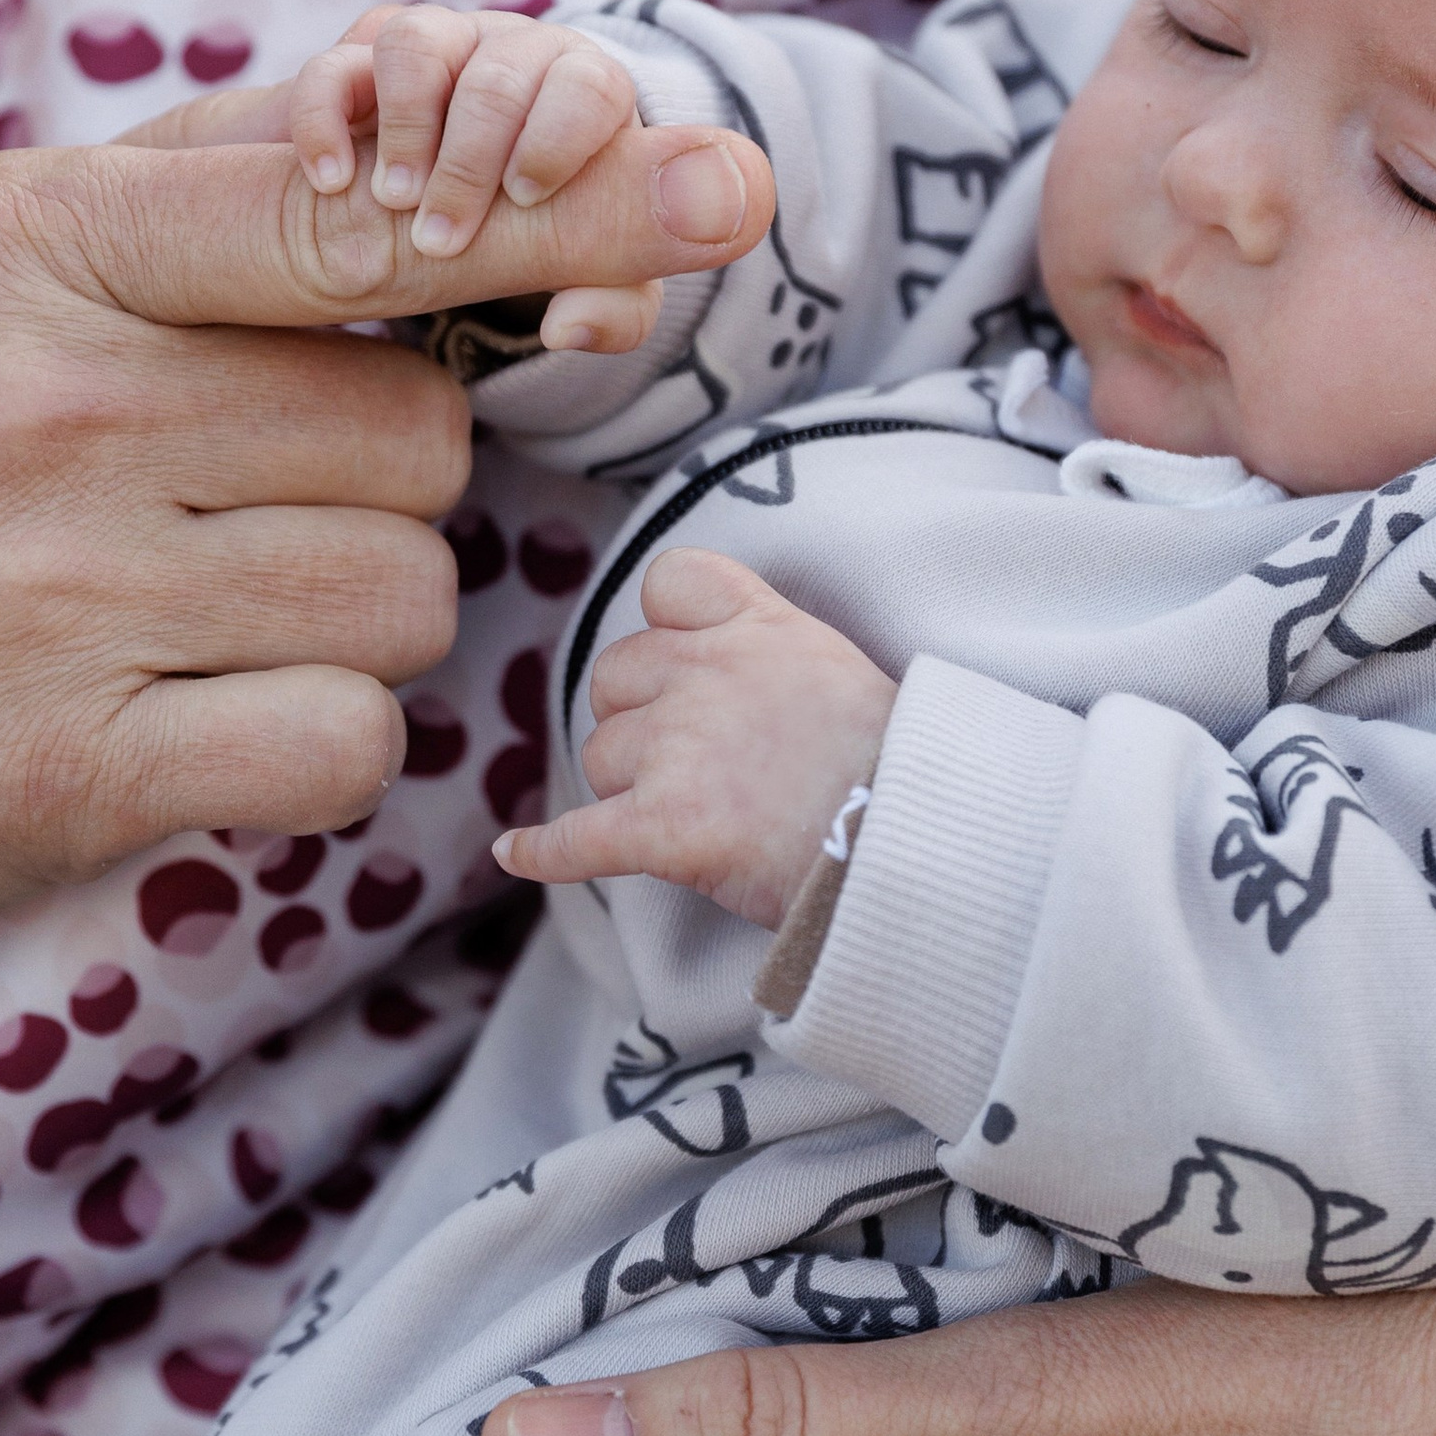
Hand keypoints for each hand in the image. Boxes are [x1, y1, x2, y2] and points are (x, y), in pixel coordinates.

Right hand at [0, 114, 772, 1081]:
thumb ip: (200, 181)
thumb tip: (435, 82)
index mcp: (35, 243)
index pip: (359, 211)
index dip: (559, 202)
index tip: (717, 183)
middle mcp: (50, 403)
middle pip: (421, 434)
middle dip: (376, 484)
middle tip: (223, 509)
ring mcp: (56, 589)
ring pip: (408, 592)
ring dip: (348, 622)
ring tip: (184, 617)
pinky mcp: (73, 764)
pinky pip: (348, 740)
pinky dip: (312, 749)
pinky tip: (190, 725)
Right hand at [286, 3, 658, 355]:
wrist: (407, 229)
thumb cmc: (515, 249)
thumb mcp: (575, 285)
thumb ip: (611, 307)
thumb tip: (574, 327)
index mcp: (586, 98)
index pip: (594, 86)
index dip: (557, 141)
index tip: (523, 199)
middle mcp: (515, 56)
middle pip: (503, 71)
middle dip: (470, 162)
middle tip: (441, 236)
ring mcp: (434, 49)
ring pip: (418, 40)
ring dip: (405, 128)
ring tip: (393, 200)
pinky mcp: (356, 61)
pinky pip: (336, 63)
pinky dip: (326, 120)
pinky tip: (330, 180)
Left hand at [494, 548, 896, 928]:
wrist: (918, 841)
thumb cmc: (897, 771)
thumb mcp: (841, 674)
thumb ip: (772, 661)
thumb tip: (739, 702)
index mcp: (760, 627)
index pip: (670, 583)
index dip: (664, 626)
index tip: (682, 662)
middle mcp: (709, 672)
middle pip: (615, 680)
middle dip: (637, 720)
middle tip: (696, 766)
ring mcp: (680, 747)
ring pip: (601, 758)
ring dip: (629, 789)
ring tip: (701, 820)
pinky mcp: (663, 826)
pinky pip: (575, 838)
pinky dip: (543, 849)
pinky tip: (517, 852)